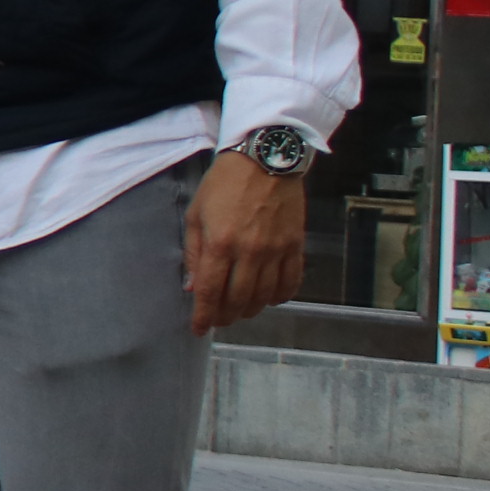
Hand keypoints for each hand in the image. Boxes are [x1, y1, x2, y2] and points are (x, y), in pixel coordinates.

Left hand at [183, 150, 305, 332]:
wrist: (265, 161)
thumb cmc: (223, 185)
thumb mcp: (196, 216)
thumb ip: (194, 254)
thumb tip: (193, 287)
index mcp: (221, 244)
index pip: (211, 292)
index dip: (204, 316)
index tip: (199, 329)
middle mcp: (250, 252)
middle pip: (239, 300)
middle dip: (226, 316)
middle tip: (219, 320)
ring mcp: (277, 251)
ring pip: (265, 297)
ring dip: (250, 310)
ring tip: (240, 310)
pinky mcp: (296, 246)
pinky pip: (291, 283)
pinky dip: (279, 297)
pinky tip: (268, 298)